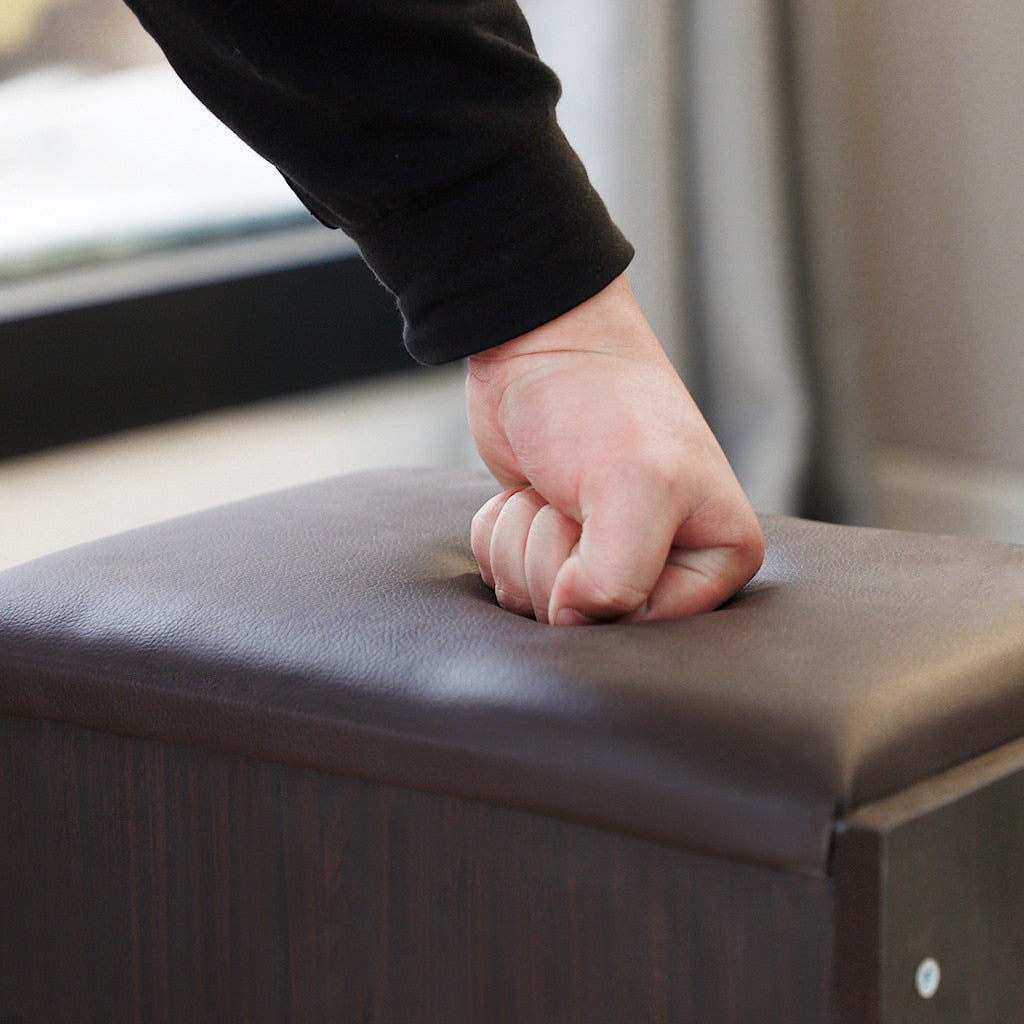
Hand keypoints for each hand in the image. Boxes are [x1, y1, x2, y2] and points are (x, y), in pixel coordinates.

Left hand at [465, 274, 763, 623]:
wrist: (539, 344)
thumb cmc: (602, 401)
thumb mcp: (633, 486)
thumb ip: (618, 577)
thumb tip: (572, 623)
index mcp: (716, 559)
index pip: (643, 627)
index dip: (596, 585)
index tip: (593, 524)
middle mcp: (663, 566)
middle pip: (583, 621)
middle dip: (554, 555)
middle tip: (574, 497)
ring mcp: (600, 557)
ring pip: (536, 602)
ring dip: (522, 540)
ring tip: (554, 487)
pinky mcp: (548, 545)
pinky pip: (503, 576)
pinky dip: (499, 532)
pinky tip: (527, 491)